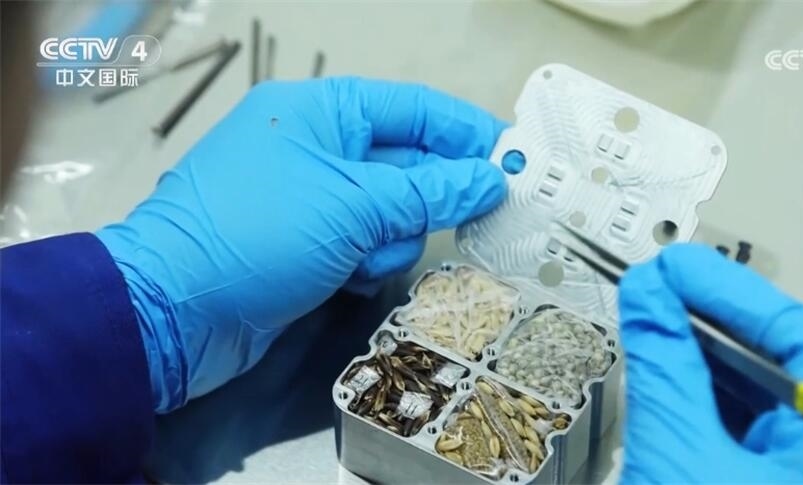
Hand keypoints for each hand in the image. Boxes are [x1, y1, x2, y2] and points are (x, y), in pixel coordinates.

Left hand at [97, 78, 506, 411]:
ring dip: (391, 239)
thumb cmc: (261, 235)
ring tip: (364, 259)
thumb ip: (429, 192)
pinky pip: (364, 243)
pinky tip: (346, 278)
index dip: (467, 132)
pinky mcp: (308, 244)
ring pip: (391, 211)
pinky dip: (366, 261)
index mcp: (322, 112)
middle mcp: (318, 147)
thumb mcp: (352, 206)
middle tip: (481, 221)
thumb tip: (489, 181)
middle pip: (407, 163)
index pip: (413, 110)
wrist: (173, 312)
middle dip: (431, 196)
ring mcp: (312, 198)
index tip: (515, 159)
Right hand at [617, 244, 802, 483]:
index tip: (675, 267)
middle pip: (778, 358)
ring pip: (756, 392)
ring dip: (700, 354)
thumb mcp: (679, 454)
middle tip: (658, 285)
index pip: (797, 333)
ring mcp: (798, 469)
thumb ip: (663, 369)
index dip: (731, 290)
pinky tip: (665, 374)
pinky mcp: (764, 480)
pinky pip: (741, 425)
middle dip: (711, 317)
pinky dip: (700, 395)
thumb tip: (646, 292)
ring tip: (652, 323)